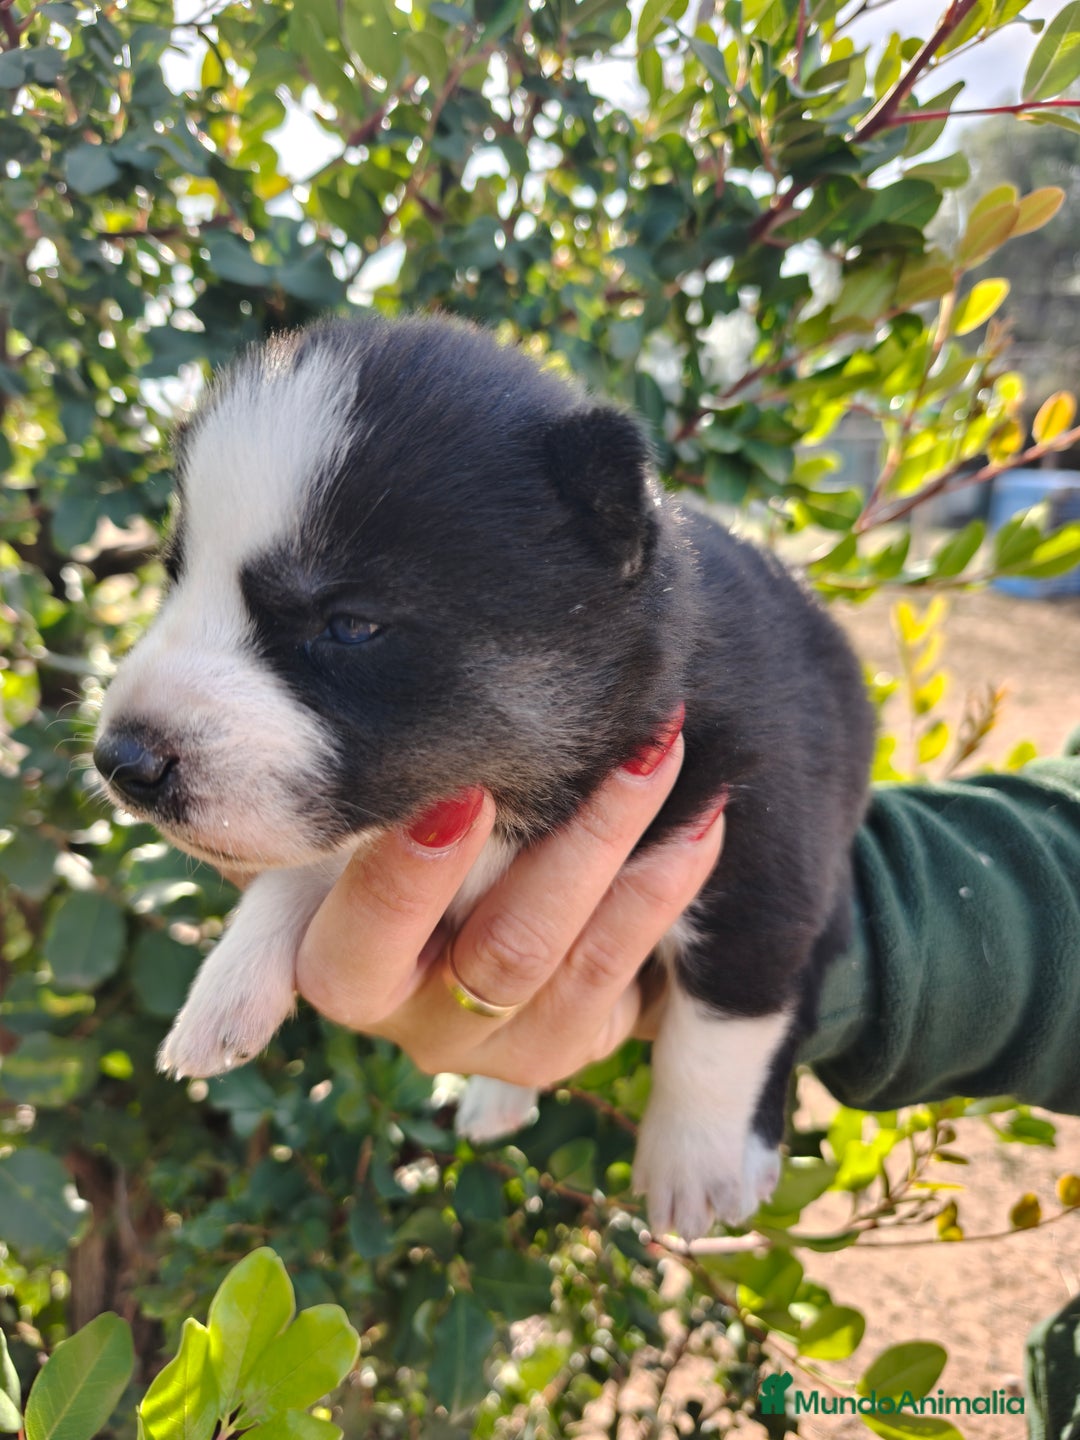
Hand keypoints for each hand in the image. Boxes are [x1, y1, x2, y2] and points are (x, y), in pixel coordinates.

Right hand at [296, 714, 725, 1087]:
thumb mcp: (308, 874)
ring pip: (577, 963)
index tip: (462, 794)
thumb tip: (198, 1064)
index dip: (410, 879)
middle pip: (501, 954)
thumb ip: (258, 941)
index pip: (361, 946)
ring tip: (669, 757)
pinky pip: (633, 973)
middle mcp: (425, 1031)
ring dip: (634, 856)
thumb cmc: (367, 845)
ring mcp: (510, 1048)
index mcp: (341, 978)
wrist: (450, 868)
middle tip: (631, 748)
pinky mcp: (577, 1045)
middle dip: (572, 847)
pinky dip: (667, 889)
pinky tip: (701, 819)